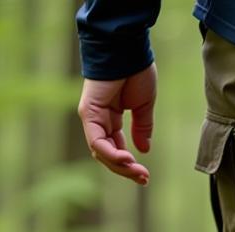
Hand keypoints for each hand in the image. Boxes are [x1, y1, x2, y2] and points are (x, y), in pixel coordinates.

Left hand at [77, 65, 157, 184]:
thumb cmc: (136, 71)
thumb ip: (142, 129)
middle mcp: (98, 120)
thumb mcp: (144, 107)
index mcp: (110, 118)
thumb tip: (144, 150)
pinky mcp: (89, 113)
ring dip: (120, 166)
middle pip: (107, 155)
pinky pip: (98, 141)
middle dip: (126, 170)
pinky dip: (112, 154)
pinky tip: (128, 159)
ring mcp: (92, 117)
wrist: (127, 48)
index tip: (145, 176)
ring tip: (139, 173)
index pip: (116, 149)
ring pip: (101, 153)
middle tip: (144, 179)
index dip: (130, 165)